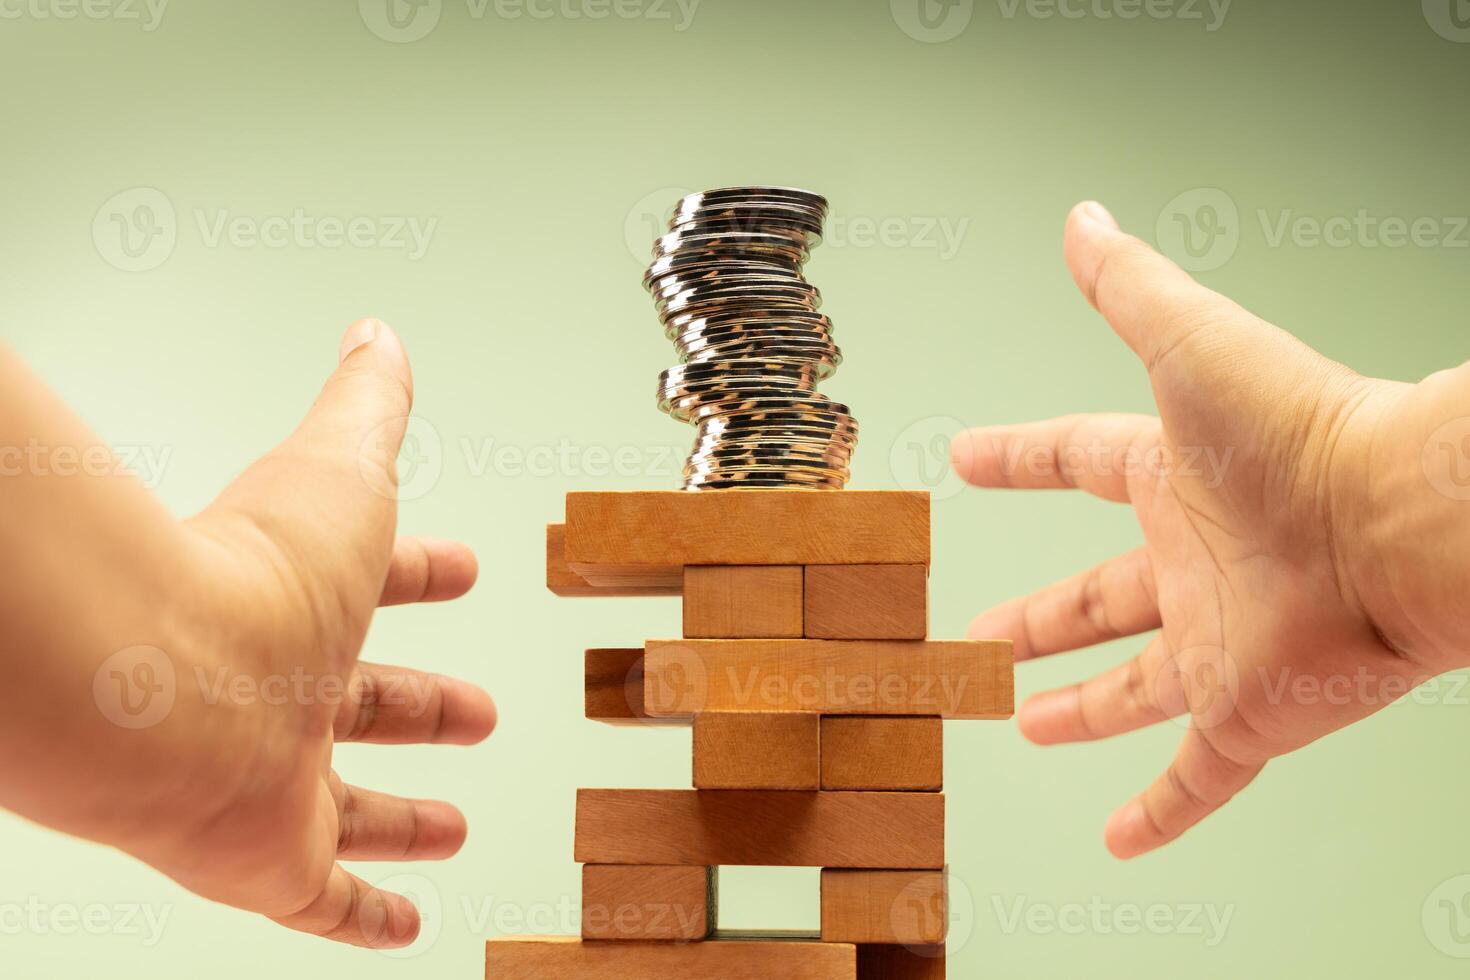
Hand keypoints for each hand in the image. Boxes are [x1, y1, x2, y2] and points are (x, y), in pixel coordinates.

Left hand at [0, 320, 495, 946]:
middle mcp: (287, 694)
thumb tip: (378, 338)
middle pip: (368, 704)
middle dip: (427, 707)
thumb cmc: (253, 577)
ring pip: (350, 809)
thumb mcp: (341, 471)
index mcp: (305, 601)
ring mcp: (279, 780)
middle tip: (472, 712)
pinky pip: (327, 900)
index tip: (460, 574)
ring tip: (447, 829)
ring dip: (404, 819)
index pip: (376, 584)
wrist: (160, 680)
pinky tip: (402, 920)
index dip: (426, 577)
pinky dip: (368, 917)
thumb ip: (367, 405)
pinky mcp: (272, 859)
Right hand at [951, 202, 1469, 858]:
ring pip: (1132, 689)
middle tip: (975, 640)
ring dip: (1079, 709)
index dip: (1017, 459)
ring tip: (1020, 721)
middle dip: (1034, 620)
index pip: (1076, 460)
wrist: (1402, 525)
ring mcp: (1216, 646)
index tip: (970, 461)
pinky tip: (1121, 839)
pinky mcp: (1250, 716)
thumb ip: (1131, 288)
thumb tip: (1083, 218)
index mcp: (1173, 476)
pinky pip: (1195, 777)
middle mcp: (1191, 563)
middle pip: (1094, 597)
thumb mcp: (1190, 345)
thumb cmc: (1299, 429)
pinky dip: (1158, 812)